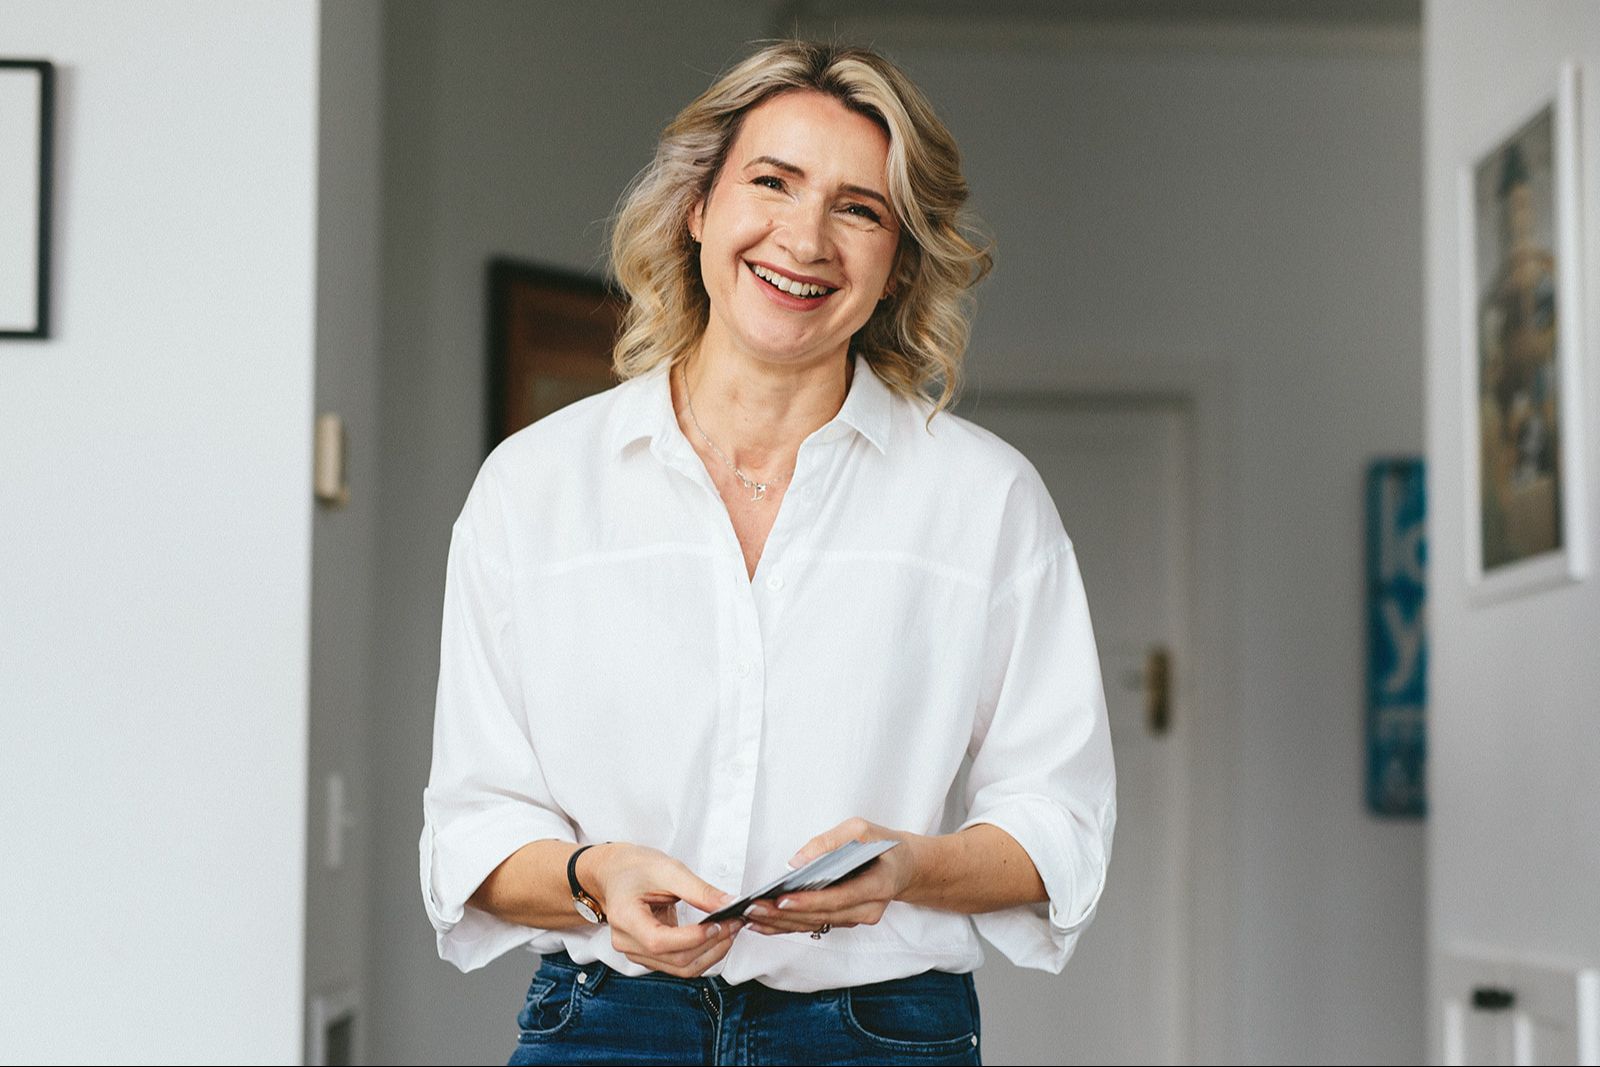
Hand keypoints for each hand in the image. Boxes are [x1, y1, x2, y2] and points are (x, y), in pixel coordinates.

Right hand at [588, 842, 744, 976]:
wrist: (615, 873)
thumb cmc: (635, 868)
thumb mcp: (668, 869)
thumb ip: (699, 890)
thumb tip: (729, 905)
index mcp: (625, 918)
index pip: (660, 941)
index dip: (694, 937)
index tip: (720, 923)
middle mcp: (627, 942)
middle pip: (676, 959)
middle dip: (712, 944)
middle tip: (735, 924)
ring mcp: (636, 953)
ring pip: (681, 968)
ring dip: (711, 954)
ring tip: (730, 931)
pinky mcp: (649, 956)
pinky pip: (679, 965)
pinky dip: (702, 954)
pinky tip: (716, 937)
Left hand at [742, 817, 920, 935]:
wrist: (903, 865)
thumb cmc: (882, 844)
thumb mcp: (861, 829)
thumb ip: (830, 842)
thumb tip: (796, 862)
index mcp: (878, 886)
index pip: (839, 898)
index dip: (809, 901)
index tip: (781, 900)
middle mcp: (868, 910)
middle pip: (821, 916)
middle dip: (785, 914)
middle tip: (753, 909)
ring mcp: (856, 919)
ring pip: (814, 924)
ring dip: (781, 923)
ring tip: (750, 916)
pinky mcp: (844, 920)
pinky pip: (814, 925)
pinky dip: (787, 924)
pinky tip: (762, 924)